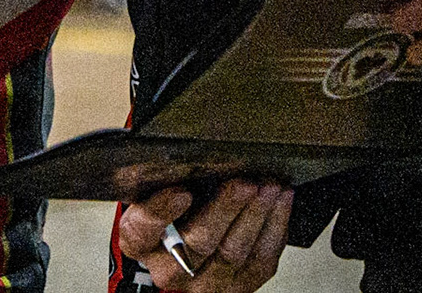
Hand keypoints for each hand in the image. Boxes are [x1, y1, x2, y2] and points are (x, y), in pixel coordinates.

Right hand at [116, 178, 292, 290]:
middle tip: (242, 184)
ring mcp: (206, 281)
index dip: (160, 212)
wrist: (199, 239)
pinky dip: (275, 224)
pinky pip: (262, 258)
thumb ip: (172, 172)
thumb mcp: (165, 186)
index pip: (141, 231)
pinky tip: (280, 200)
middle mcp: (171, 268)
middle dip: (224, 209)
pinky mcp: (240, 284)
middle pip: (196, 243)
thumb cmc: (182, 207)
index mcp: (143, 241)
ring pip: (232, 252)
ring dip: (255, 214)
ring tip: (268, 186)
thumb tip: (198, 143)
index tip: (181, 192)